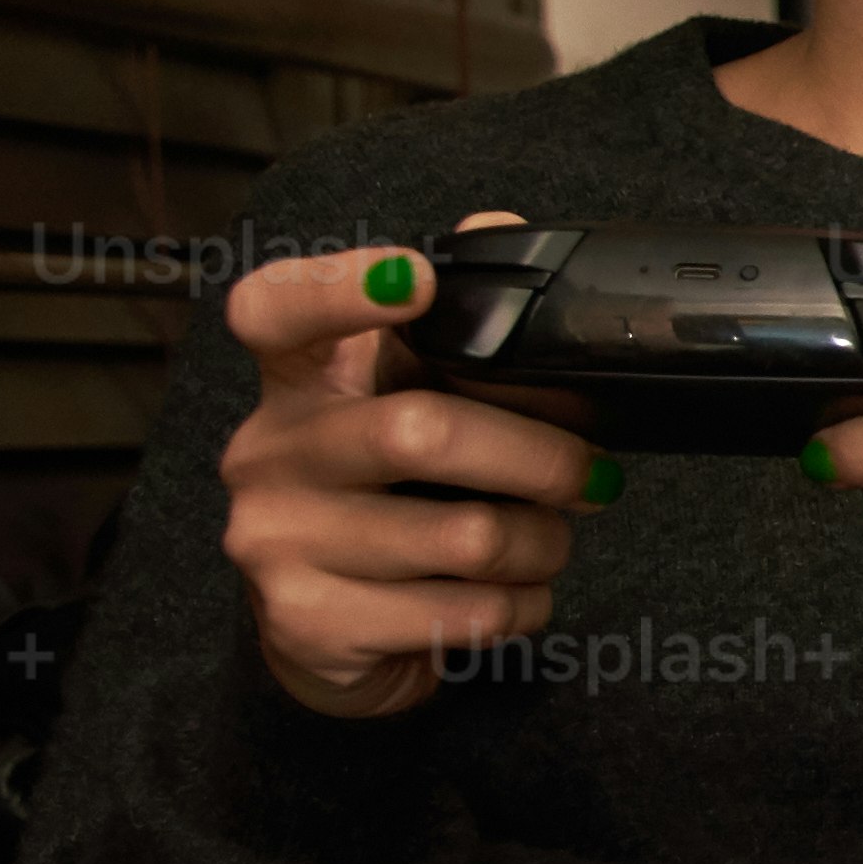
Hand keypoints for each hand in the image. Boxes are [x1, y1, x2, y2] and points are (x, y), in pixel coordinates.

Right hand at [211, 212, 593, 720]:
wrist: (331, 634)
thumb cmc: (387, 498)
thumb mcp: (405, 406)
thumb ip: (450, 331)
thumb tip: (495, 230)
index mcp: (298, 382)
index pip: (277, 311)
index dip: (339, 289)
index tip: (414, 279)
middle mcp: (270, 452)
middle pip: (418, 431)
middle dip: (539, 457)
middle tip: (593, 476)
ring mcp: (277, 540)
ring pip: (460, 535)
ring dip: (541, 542)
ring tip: (549, 540)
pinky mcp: (310, 621)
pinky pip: (461, 611)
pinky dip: (520, 604)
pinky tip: (515, 595)